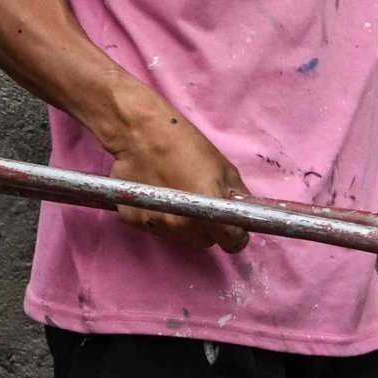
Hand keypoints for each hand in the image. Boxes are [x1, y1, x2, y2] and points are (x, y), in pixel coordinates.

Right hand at [99, 97, 249, 248]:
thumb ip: (237, 197)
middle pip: (204, 240)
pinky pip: (154, 226)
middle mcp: (182, 225)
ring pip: (179, 235)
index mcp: (209, 213)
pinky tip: (154, 194)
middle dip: (207, 226)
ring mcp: (156, 225)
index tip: (231, 225)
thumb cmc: (186, 146)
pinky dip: (157, 215)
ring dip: (181, 222)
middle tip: (199, 201)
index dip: (235, 234)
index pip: (232, 243)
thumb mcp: (224, 168)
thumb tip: (244, 214)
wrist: (141, 134)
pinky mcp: (133, 220)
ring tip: (175, 195)